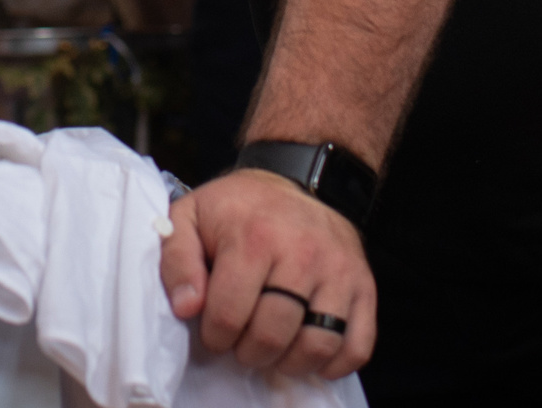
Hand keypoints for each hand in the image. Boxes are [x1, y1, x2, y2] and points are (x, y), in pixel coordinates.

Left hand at [162, 169, 375, 379]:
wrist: (300, 177)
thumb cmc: (240, 206)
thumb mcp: (191, 216)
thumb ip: (177, 260)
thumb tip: (187, 308)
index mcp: (254, 237)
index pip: (228, 315)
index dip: (215, 335)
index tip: (214, 330)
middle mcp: (302, 254)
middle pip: (272, 335)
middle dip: (248, 351)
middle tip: (242, 340)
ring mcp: (339, 271)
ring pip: (316, 346)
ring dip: (288, 361)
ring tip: (273, 348)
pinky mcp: (364, 286)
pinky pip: (357, 345)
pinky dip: (334, 363)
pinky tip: (310, 353)